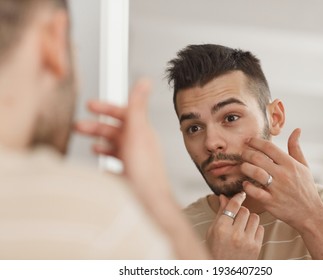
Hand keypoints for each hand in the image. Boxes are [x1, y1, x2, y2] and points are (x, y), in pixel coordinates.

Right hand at [75, 80, 168, 195]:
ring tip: (89, 145)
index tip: (89, 105)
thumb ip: (137, 107)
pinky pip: (117, 165)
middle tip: (77, 126)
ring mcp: (136, 161)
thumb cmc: (144, 169)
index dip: (106, 107)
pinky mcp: (132, 176)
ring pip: (116, 147)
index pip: (124, 114)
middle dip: (97, 127)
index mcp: (142, 132)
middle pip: (116, 130)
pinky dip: (107, 162)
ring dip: (101, 143)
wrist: (150, 200)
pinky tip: (101, 165)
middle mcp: (140, 145)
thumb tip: (145, 81)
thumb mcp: (137, 133)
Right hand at [206, 192, 263, 258]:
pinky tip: (248, 234)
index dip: (238, 197)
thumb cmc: (215, 250)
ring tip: (243, 225)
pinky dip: (255, 228)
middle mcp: (235, 234)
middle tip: (237, 217)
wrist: (224, 271)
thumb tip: (223, 197)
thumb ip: (220, 213)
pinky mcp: (256, 247)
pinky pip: (261, 228)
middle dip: (241, 211)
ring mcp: (247, 241)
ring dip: (249, 219)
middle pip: (244, 210)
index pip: (233, 206)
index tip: (241, 194)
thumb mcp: (213, 231)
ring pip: (255, 217)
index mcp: (221, 229)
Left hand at [240, 128, 322, 230]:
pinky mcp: (271, 202)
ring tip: (243, 167)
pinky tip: (246, 183)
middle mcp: (283, 175)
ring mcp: (277, 189)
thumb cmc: (306, 188)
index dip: (256, 141)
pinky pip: (255, 192)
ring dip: (245, 168)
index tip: (248, 140)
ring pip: (255, 173)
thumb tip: (297, 130)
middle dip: (246, 153)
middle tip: (242, 153)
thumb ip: (296, 148)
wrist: (310, 213)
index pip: (269, 147)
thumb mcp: (304, 167)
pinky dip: (247, 186)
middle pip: (258, 158)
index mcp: (290, 164)